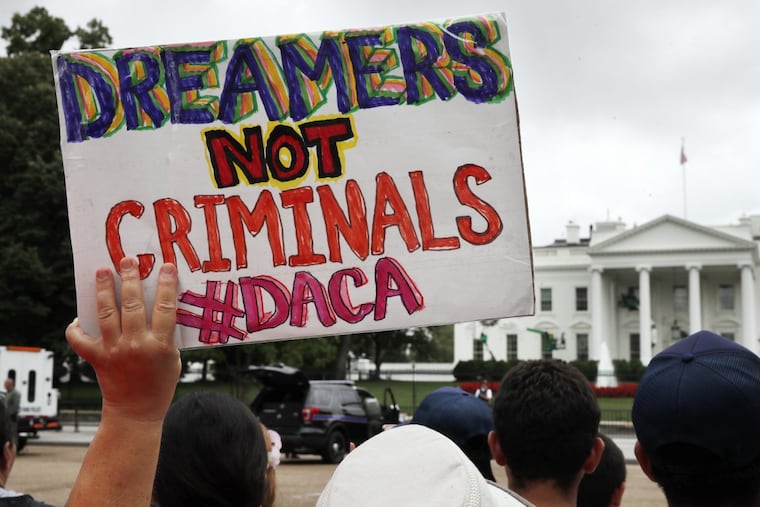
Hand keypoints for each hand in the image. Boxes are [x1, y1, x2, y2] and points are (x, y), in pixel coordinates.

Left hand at [65, 257, 180, 422]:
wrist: (136, 412)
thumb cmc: (159, 385)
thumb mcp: (173, 358)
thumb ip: (166, 334)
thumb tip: (159, 306)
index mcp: (160, 345)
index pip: (165, 307)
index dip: (166, 284)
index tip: (166, 267)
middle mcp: (135, 345)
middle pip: (132, 304)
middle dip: (129, 278)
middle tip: (127, 260)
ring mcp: (114, 351)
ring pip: (106, 314)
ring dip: (103, 290)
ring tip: (102, 271)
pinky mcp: (97, 358)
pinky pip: (80, 339)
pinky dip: (76, 327)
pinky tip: (79, 317)